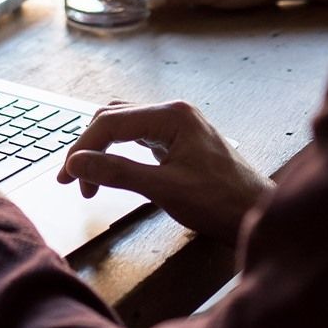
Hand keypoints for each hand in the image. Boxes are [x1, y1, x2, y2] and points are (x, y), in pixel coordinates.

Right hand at [57, 101, 272, 244]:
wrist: (259, 216)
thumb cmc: (221, 203)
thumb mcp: (165, 189)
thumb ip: (118, 173)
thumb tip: (76, 164)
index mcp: (171, 115)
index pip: (111, 122)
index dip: (83, 148)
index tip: (68, 178)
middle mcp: (173, 112)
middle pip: (113, 118)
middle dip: (89, 148)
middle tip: (72, 181)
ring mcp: (177, 125)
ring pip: (123, 125)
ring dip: (102, 149)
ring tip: (88, 179)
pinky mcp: (179, 140)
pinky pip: (137, 136)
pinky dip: (118, 152)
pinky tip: (112, 169)